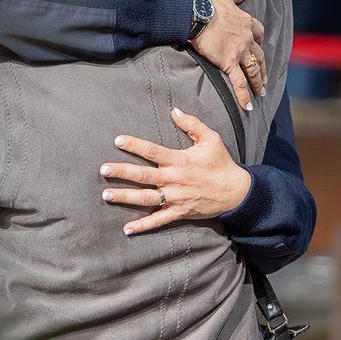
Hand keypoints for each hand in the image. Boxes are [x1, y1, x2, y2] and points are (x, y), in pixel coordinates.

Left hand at [99, 108, 251, 235]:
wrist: (237, 192)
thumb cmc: (222, 163)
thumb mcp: (211, 139)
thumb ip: (192, 124)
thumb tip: (174, 110)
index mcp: (180, 161)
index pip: (153, 151)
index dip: (134, 145)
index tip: (117, 140)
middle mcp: (175, 180)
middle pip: (144, 176)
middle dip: (122, 172)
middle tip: (103, 170)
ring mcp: (176, 198)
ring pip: (146, 198)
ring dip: (125, 197)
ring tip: (106, 195)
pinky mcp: (179, 213)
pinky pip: (158, 220)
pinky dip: (143, 226)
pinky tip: (126, 229)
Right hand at [192, 0, 265, 109]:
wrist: (197, 11)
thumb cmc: (207, 0)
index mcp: (246, 22)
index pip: (258, 33)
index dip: (259, 41)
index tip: (258, 46)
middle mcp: (247, 38)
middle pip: (259, 56)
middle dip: (262, 67)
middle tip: (265, 76)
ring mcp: (239, 52)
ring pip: (253, 70)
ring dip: (258, 82)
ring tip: (260, 92)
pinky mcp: (229, 63)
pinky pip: (239, 82)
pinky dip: (244, 94)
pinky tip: (247, 105)